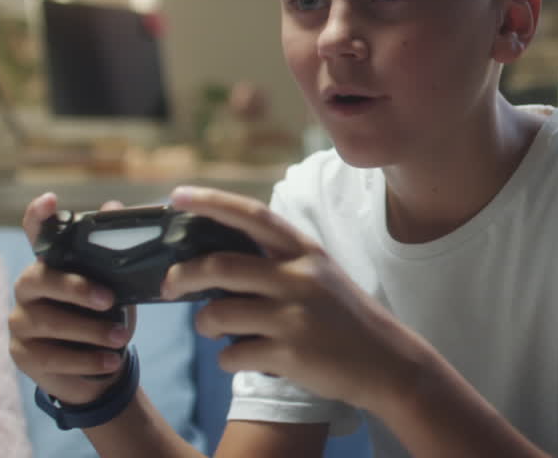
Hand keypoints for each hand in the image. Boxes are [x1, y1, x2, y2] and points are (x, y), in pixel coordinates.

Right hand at [8, 193, 137, 404]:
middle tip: (109, 300)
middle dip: (76, 289)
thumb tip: (115, 206)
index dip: (39, 217)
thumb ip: (114, 254)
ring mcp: (20, 322)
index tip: (50, 199)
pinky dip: (87, 360)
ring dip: (90, 331)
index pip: (37, 235)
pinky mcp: (23, 354)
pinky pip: (52, 356)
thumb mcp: (117, 286)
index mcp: (52, 264)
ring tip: (122, 338)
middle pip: (40, 279)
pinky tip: (111, 360)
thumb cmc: (106, 316)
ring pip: (48, 322)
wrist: (101, 365)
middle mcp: (27, 288)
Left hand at [161, 186, 422, 409]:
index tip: (177, 195)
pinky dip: (228, 359)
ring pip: (217, 314)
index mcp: (305, 252)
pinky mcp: (290, 354)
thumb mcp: (320, 275)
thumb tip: (216, 261)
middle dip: (181, 276)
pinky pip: (231, 355)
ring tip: (214, 329)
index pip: (252, 215)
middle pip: (219, 267)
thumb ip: (277, 263)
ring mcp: (295, 317)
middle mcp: (299, 278)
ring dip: (204, 324)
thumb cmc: (344, 317)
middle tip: (169, 285)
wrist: (387, 362)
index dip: (212, 203)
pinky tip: (244, 358)